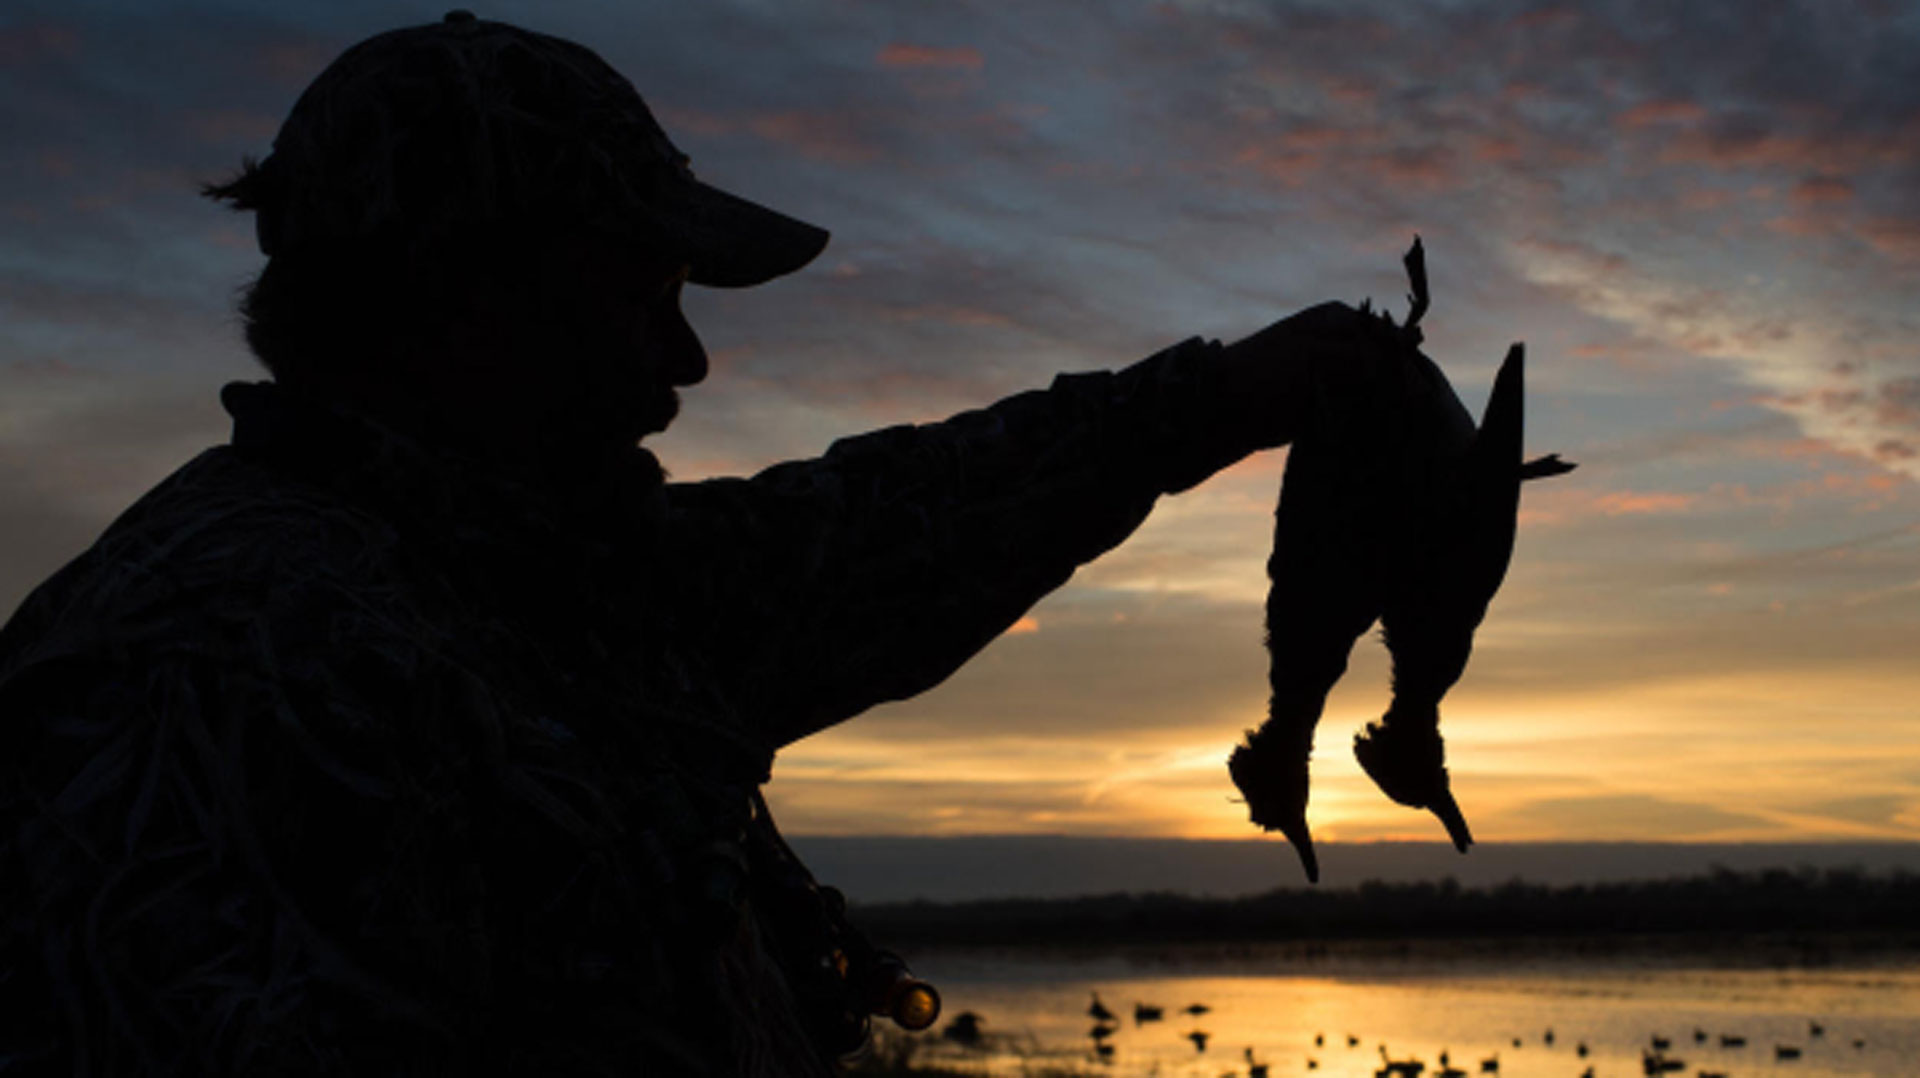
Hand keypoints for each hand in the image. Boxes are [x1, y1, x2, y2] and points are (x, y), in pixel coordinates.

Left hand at [1218, 299, 1421, 451]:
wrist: (1208, 411)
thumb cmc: (1261, 376)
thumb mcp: (1320, 359)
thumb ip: (1370, 362)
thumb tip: (1421, 372)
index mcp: (1338, 319)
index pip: (1391, 340)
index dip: (1409, 370)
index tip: (1426, 402)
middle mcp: (1335, 343)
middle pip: (1382, 368)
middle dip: (1396, 394)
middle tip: (1413, 426)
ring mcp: (1324, 375)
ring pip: (1368, 394)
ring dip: (1379, 413)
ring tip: (1397, 437)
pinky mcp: (1313, 406)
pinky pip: (1348, 414)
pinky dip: (1359, 425)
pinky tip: (1372, 444)